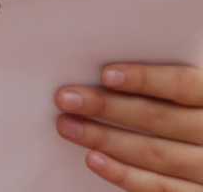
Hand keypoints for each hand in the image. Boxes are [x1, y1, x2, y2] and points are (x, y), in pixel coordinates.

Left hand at [57, 64, 202, 189]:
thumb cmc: (189, 115)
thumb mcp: (189, 99)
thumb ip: (162, 87)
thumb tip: (105, 74)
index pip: (184, 85)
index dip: (146, 79)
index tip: (106, 75)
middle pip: (161, 119)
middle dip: (109, 108)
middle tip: (66, 98)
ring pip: (156, 153)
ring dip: (105, 139)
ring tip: (67, 126)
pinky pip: (161, 188)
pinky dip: (125, 175)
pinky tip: (93, 159)